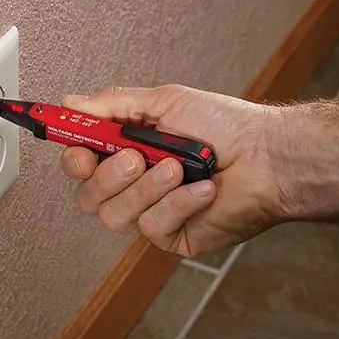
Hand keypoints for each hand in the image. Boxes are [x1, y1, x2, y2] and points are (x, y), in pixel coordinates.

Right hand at [59, 84, 287, 257]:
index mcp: (127, 151)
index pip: (80, 163)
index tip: (80, 150)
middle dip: (108, 177)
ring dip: (147, 188)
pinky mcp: (173, 236)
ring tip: (179, 168)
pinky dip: (178, 203)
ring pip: (115, 216)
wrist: (268, 156)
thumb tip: (70, 103)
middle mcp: (134, 185)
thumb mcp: (165, 102)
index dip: (73, 159)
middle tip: (136, 157)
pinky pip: (152, 227)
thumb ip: (114, 105)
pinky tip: (203, 190)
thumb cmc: (225, 126)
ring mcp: (152, 213)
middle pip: (88, 197)